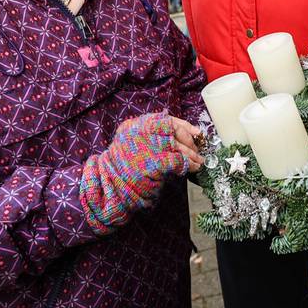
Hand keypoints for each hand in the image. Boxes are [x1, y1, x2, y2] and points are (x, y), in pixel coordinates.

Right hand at [81, 113, 196, 233]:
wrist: (109, 188)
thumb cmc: (124, 168)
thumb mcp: (134, 144)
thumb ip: (152, 137)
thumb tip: (185, 135)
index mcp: (134, 125)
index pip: (165, 119)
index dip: (184, 126)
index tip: (196, 133)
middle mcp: (140, 132)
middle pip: (173, 131)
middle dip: (189, 141)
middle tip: (197, 151)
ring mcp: (146, 147)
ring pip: (178, 147)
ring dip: (192, 156)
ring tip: (199, 162)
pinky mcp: (152, 163)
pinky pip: (177, 161)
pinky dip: (186, 165)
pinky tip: (190, 169)